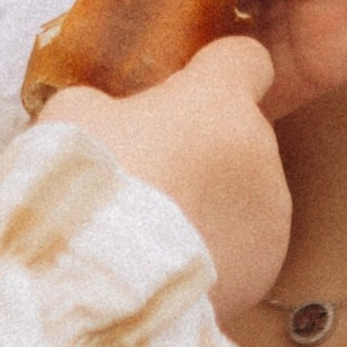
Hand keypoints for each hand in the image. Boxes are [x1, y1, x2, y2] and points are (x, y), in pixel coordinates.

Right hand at [41, 35, 289, 322]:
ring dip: (214, 201)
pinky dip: (217, 251)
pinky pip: (245, 245)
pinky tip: (171, 267)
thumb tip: (115, 118)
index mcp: (218, 100)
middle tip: (149, 175)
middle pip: (240, 131)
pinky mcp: (267, 270)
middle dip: (204, 146)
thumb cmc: (88, 185)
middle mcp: (260, 150)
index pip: (246, 59)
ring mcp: (271, 214)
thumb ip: (112, 104)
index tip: (187, 93)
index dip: (216, 73)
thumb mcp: (76, 113)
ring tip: (156, 232)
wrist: (101, 287)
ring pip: (246, 191)